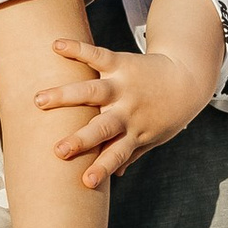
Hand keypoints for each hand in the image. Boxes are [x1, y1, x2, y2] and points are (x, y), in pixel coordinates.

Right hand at [37, 38, 203, 188]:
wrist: (188, 78)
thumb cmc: (167, 113)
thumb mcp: (153, 138)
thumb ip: (131, 153)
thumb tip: (115, 176)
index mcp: (134, 133)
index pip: (116, 154)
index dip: (102, 168)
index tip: (85, 181)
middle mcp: (127, 111)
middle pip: (102, 127)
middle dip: (81, 139)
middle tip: (58, 150)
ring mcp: (123, 86)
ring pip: (92, 92)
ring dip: (65, 96)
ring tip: (39, 100)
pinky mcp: (121, 63)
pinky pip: (97, 55)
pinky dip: (77, 49)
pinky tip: (57, 46)